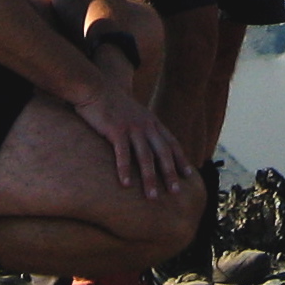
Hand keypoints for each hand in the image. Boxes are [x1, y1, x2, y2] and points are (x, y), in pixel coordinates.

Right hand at [70, 84, 190, 198]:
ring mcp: (132, 127)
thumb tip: (148, 144)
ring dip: (150, 178)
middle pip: (163, 152)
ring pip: (145, 156)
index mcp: (152, 122)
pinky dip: (125, 169)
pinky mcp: (116, 129)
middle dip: (170, 173)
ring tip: (153, 196)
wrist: (96, 88)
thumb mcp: (135, 114)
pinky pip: (123, 153)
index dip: (180, 159)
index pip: (171, 143)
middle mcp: (146, 125)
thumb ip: (143, 127)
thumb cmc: (113, 104)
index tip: (188, 175)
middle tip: (176, 192)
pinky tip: (126, 185)